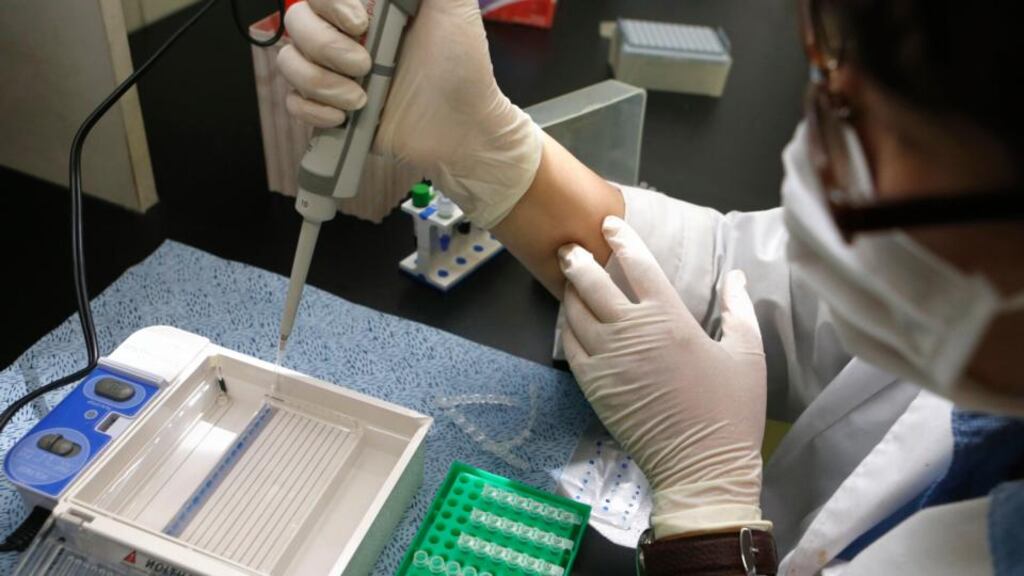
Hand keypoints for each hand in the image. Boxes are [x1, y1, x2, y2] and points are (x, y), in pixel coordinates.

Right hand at [277, 0, 541, 227]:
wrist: (463, 129)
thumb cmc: (463, 68)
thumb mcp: (453, 8)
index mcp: (370, 9)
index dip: (330, 5)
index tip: (361, 24)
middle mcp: (346, 36)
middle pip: (296, 23)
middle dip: (327, 48)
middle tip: (366, 66)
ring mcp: (336, 73)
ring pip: (289, 63)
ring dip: (321, 83)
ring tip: (361, 99)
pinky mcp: (332, 108)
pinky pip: (293, 103)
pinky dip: (315, 111)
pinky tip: (346, 116)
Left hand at [560, 216, 769, 538]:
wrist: (701, 467)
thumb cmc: (731, 409)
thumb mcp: (747, 354)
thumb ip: (739, 309)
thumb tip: (736, 277)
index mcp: (669, 319)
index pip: (637, 265)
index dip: (621, 239)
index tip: (609, 224)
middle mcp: (631, 333)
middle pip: (592, 284)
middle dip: (578, 260)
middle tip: (570, 248)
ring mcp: (607, 360)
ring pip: (575, 313)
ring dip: (569, 291)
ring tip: (568, 280)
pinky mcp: (594, 387)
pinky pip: (570, 347)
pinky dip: (566, 327)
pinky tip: (569, 320)